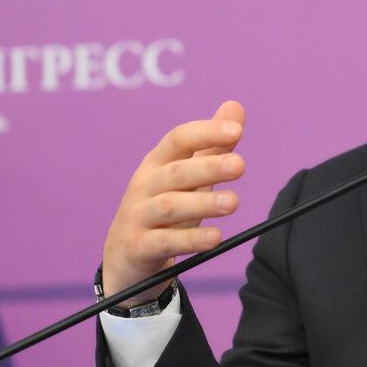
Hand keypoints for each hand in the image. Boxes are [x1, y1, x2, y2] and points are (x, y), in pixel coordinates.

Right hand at [102, 100, 246, 305]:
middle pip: (176, 172)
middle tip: (240, 165)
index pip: (178, 140)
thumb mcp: (188, 179)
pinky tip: (215, 238)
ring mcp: (138, 216)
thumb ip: (212, 146)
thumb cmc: (163, 211)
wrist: (126, 258)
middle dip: (208, 166)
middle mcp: (144, 185)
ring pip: (170, 206)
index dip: (205, 132)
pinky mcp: (139, 247)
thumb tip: (236, 107)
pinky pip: (165, 242)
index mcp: (157, 164)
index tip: (237, 130)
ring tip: (233, 202)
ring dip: (202, 203)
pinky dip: (190, 240)